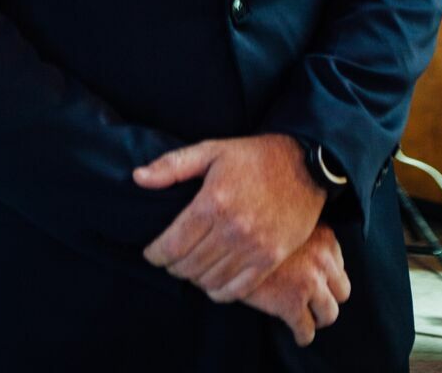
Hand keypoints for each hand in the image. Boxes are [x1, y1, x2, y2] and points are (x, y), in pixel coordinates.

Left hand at [134, 133, 325, 297]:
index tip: (151, 252)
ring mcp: (254, 247)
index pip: (172, 244)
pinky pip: (237, 290)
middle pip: (188, 265)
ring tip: (190, 266)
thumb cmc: (253, 156)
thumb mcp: (211, 150)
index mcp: (213, 202)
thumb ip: (172, 166)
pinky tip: (212, 280)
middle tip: (169, 259)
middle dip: (172, 266)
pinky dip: (218, 291)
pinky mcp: (271, 259)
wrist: (303, 166)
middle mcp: (233, 229)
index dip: (155, 254)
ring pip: (209, 281)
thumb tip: (137, 178)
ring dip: (193, 278)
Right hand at [242, 226, 350, 345]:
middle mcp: (322, 259)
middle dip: (328, 297)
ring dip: (318, 317)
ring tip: (307, 318)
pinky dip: (303, 335)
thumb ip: (301, 233)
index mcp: (323, 236)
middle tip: (313, 301)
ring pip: (329, 313)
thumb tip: (306, 249)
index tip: (314, 278)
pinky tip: (296, 334)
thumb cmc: (253, 227)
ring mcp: (309, 283)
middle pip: (342, 291)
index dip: (326, 274)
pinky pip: (306, 330)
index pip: (339, 263)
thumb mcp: (284, 222)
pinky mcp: (292, 304)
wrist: (225, 241)